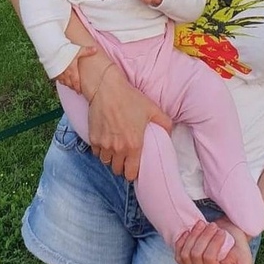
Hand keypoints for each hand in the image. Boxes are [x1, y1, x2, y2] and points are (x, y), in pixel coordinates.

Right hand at [55, 46, 96, 93]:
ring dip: (67, 84)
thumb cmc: (65, 51)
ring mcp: (58, 73)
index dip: (78, 88)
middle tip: (76, 90)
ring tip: (70, 85)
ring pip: (63, 82)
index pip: (76, 82)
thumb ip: (87, 51)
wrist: (51, 50)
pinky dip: (60, 80)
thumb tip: (95, 49)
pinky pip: (57, 78)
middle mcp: (65, 74)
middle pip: (69, 84)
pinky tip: (61, 79)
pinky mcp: (52, 71)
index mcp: (72, 70)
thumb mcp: (78, 50)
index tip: (79, 92)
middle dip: (73, 87)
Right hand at [88, 66, 171, 180]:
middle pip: (117, 170)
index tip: (134, 168)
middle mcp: (118, 149)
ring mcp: (104, 144)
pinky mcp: (93, 139)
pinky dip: (100, 150)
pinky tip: (106, 141)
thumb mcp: (153, 110)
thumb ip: (165, 124)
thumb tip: (170, 134)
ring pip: (106, 162)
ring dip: (111, 159)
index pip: (131, 174)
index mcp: (134, 145)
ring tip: (116, 149)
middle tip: (126, 158)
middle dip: (122, 166)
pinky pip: (96, 153)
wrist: (106, 89)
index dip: (133, 173)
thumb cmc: (130, 99)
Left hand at [174, 218, 253, 263]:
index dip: (213, 243)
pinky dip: (182, 241)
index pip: (209, 259)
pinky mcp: (186, 263)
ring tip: (203, 224)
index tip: (221, 232)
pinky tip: (190, 231)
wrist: (230, 237)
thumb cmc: (239, 248)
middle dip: (204, 236)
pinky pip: (178, 254)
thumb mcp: (246, 261)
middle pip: (196, 255)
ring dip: (194, 235)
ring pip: (186, 253)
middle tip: (213, 225)